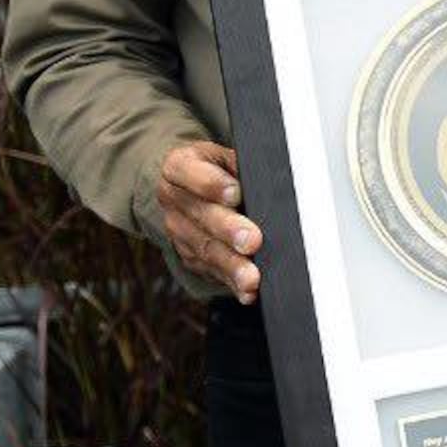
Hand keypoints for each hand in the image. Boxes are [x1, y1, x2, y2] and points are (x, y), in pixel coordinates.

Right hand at [156, 140, 259, 303]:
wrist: (183, 186)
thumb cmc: (214, 168)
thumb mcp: (223, 155)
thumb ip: (241, 165)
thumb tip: (272, 179)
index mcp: (179, 166)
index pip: (189, 172)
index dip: (212, 185)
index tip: (236, 194)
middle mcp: (173, 199)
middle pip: (201, 215)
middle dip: (229, 230)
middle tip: (252, 240)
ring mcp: (178, 231)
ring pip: (206, 249)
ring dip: (232, 265)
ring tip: (252, 277)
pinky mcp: (189, 256)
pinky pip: (211, 271)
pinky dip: (232, 283)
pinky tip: (248, 291)